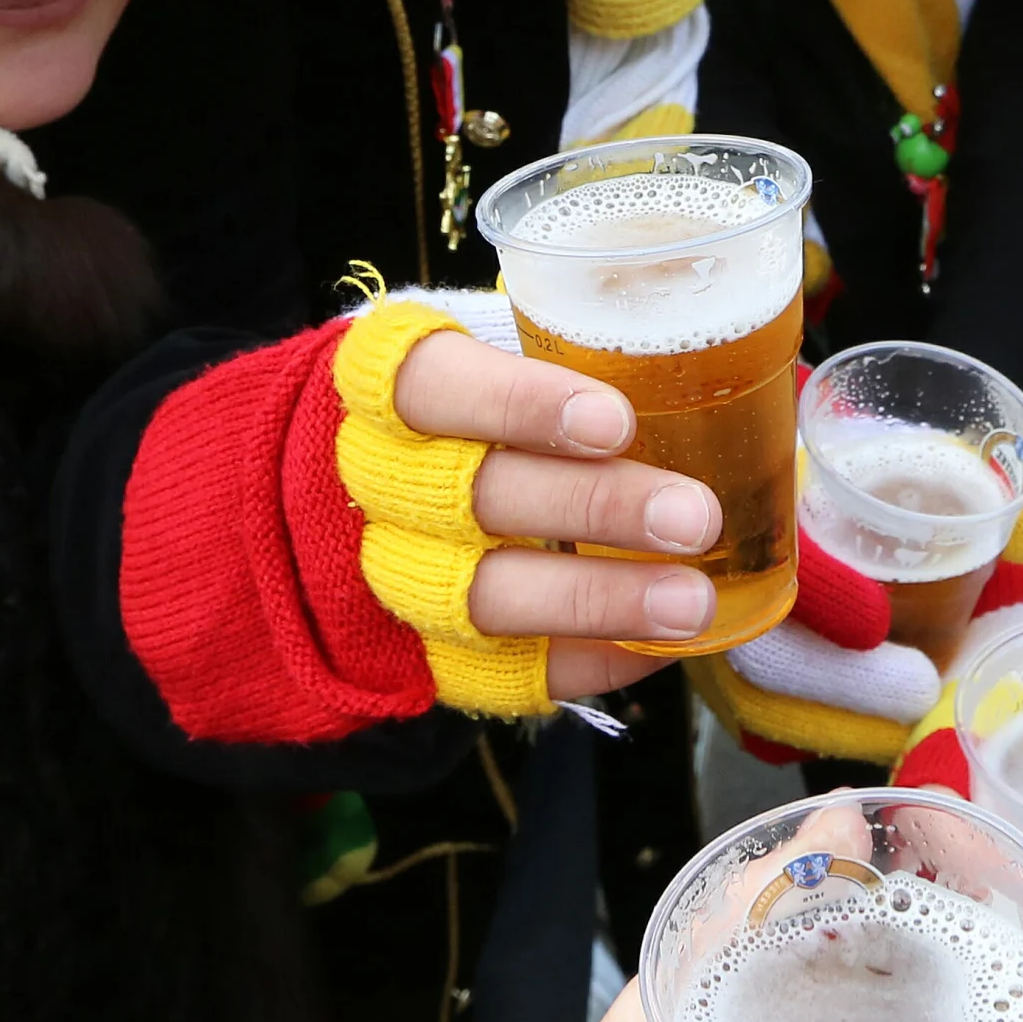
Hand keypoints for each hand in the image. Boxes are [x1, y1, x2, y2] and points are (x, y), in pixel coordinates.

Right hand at [395, 330, 717, 700]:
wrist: (321, 513)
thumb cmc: (453, 409)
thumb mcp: (484, 351)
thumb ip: (561, 351)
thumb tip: (701, 352)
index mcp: (377, 384)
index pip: (431, 384)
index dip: (520, 403)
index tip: (615, 422)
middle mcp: (369, 482)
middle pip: (475, 496)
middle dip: (590, 508)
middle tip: (692, 517)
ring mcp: (382, 573)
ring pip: (483, 593)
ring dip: (595, 600)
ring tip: (690, 603)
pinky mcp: (407, 652)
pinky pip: (494, 670)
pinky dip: (580, 659)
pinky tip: (653, 649)